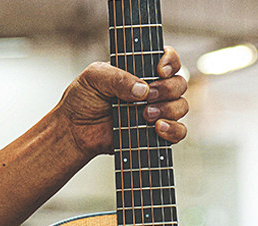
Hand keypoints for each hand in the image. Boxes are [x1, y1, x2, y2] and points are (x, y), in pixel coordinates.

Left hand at [56, 46, 188, 159]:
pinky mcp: (156, 134)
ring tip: (145, 115)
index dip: (170, 61)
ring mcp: (156, 112)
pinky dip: (173, 130)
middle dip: (166, 89)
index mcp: (141, 69)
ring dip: (168, 110)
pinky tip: (157, 129)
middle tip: (146, 97)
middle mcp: (153, 89)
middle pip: (179, 83)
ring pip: (181, 106)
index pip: (168, 59)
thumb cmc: (83, 99)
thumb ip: (117, 77)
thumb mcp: (94, 77)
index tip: (159, 70)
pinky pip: (179, 132)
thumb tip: (143, 89)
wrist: (76, 131)